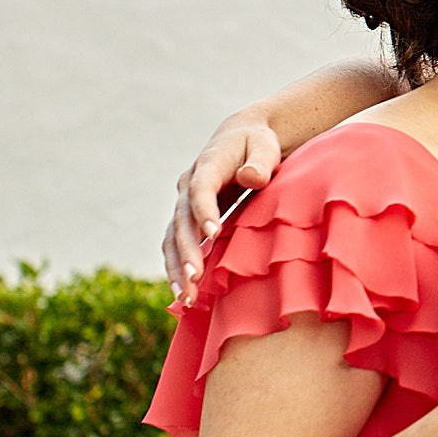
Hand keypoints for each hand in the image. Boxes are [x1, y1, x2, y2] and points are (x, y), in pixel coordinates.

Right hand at [165, 113, 283, 302]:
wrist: (241, 139)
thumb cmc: (258, 143)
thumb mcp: (265, 146)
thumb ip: (260, 162)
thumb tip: (251, 177)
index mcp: (209, 164)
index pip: (201, 188)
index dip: (204, 210)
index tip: (213, 234)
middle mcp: (188, 184)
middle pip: (182, 220)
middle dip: (187, 250)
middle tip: (195, 278)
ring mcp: (184, 202)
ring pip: (173, 237)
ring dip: (177, 266)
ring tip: (185, 297)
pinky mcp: (186, 217)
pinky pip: (175, 244)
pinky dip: (177, 267)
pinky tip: (183, 293)